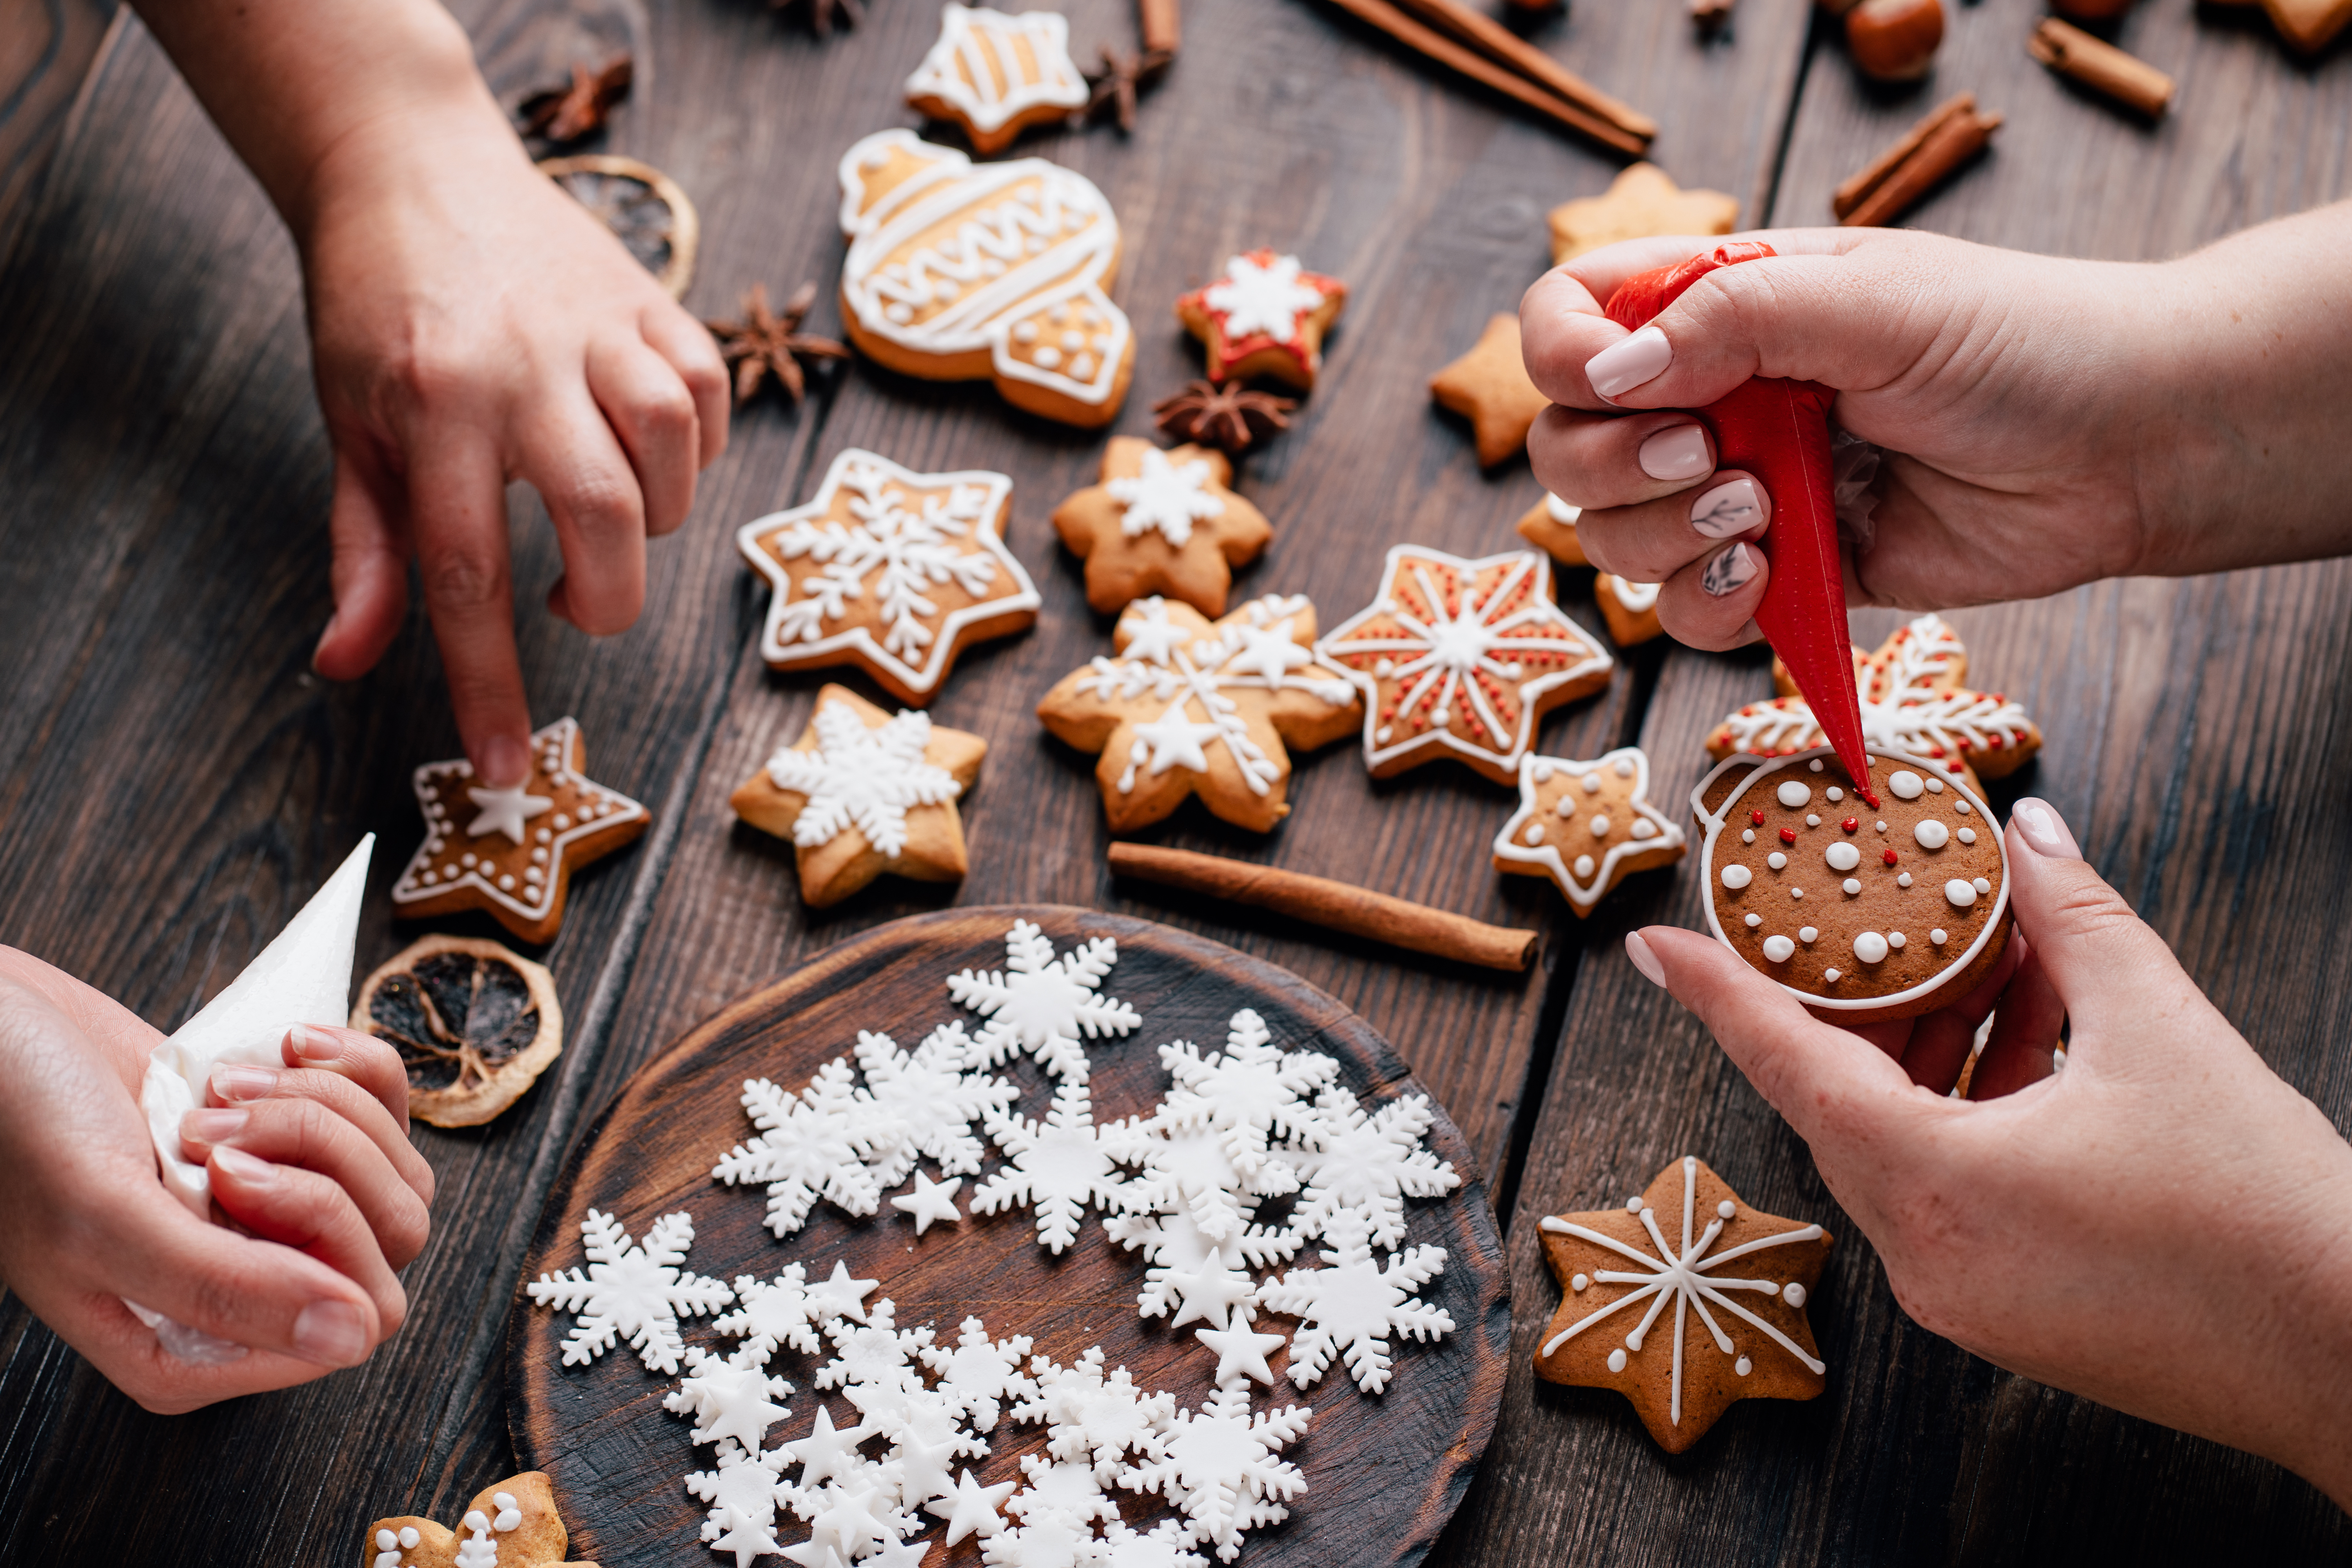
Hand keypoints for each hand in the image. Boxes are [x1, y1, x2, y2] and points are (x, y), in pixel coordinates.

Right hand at [0, 948, 433, 1412]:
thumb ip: (225, 1289)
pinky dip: (342, 1065)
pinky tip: (273, 1048)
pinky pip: (388, 1110)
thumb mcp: (109, 1217)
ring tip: (217, 1090)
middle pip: (393, 1238)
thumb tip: (350, 1338)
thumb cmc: (23, 1130)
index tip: (218, 1172)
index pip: (357, 1319)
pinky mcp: (302, 1143)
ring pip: (398, 1173)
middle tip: (209, 1127)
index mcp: (200, 1349)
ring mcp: (284, 1216)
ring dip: (316, 1107)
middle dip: (315, 1154)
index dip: (311, 1226)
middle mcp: (256, 1292)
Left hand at [300, 97, 728, 785]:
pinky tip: (650, 451)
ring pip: (671, 451)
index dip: (488, 682)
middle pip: (605, 518)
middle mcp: (522, 366)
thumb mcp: (348, 433)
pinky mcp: (652, 297)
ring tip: (610, 517)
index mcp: (433, 410)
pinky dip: (695, 446)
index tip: (504, 768)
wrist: (410, 166)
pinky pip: (707, 395)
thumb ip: (364, 553)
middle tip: (572, 603)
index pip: (465, 574)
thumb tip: (347, 664)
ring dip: (655, 515)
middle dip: (606, 598)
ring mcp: (597, 325)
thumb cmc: (376, 314)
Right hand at [1518, 211, 2351, 649]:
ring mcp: (1740, 489)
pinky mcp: (1784, 574)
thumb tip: (1606, 373)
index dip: (1561, 357)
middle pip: (1568, 446)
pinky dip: (1706, 604)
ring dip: (1663, 540)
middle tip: (1707, 459)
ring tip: (1758, 515)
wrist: (2127, 448)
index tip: (1616, 385)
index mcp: (1721, 305)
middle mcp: (1714, 398)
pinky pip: (1686, 611)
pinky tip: (1771, 573)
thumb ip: (1730, 320)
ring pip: (1613, 540)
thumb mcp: (1871, 300)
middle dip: (1615, 467)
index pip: (1572, 320)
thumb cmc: (2017, 345)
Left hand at [1623, 801, 2351, 1508]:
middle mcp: (1925, 1254)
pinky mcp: (2007, 1310)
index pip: (1786, 1063)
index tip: (1652, 943)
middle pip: (1846, 1099)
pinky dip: (1974, 1109)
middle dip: (1876, 999)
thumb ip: (2076, 920)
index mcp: (1935, 1187)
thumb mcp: (2164, 1032)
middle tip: (1900, 919)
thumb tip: (2029, 834)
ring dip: (1942, 1049)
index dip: (1717, 990)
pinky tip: (2038, 1040)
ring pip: (1903, 1141)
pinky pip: (1951, 1188)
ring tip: (2008, 965)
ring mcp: (1963, 1294)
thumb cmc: (2267, 1214)